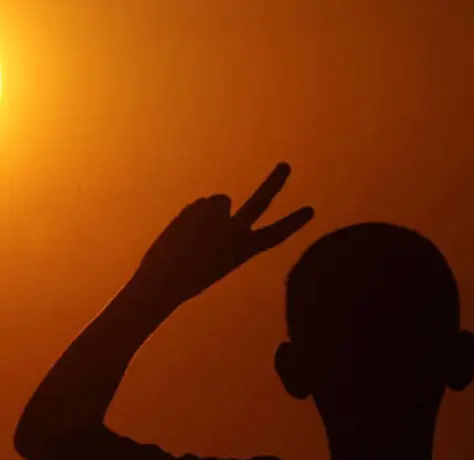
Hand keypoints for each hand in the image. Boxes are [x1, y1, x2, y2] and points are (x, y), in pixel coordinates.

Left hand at [132, 162, 313, 305]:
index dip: (292, 223)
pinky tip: (181, 233)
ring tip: (192, 234)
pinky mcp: (199, 208)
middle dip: (274, 183)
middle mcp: (235, 232)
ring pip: (218, 201)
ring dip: (207, 211)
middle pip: (260, 203)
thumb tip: (220, 201)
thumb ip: (221, 232)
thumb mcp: (211, 260)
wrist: (163, 279)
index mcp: (242, 252)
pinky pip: (197, 205)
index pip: (274, 236)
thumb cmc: (186, 278)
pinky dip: (190, 216)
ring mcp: (217, 217)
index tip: (310, 210)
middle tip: (285, 166)